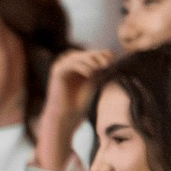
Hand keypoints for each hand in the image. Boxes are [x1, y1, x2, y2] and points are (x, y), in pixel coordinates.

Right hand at [34, 49, 112, 170]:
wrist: (66, 117)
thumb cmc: (79, 103)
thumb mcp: (93, 82)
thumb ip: (99, 70)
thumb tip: (111, 57)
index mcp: (77, 65)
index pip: (90, 54)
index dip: (102, 54)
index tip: (113, 59)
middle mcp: (68, 64)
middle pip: (84, 54)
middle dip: (97, 56)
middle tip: (108, 63)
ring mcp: (61, 66)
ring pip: (77, 57)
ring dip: (90, 60)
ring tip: (101, 67)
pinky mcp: (57, 72)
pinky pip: (70, 65)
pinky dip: (81, 67)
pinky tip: (90, 74)